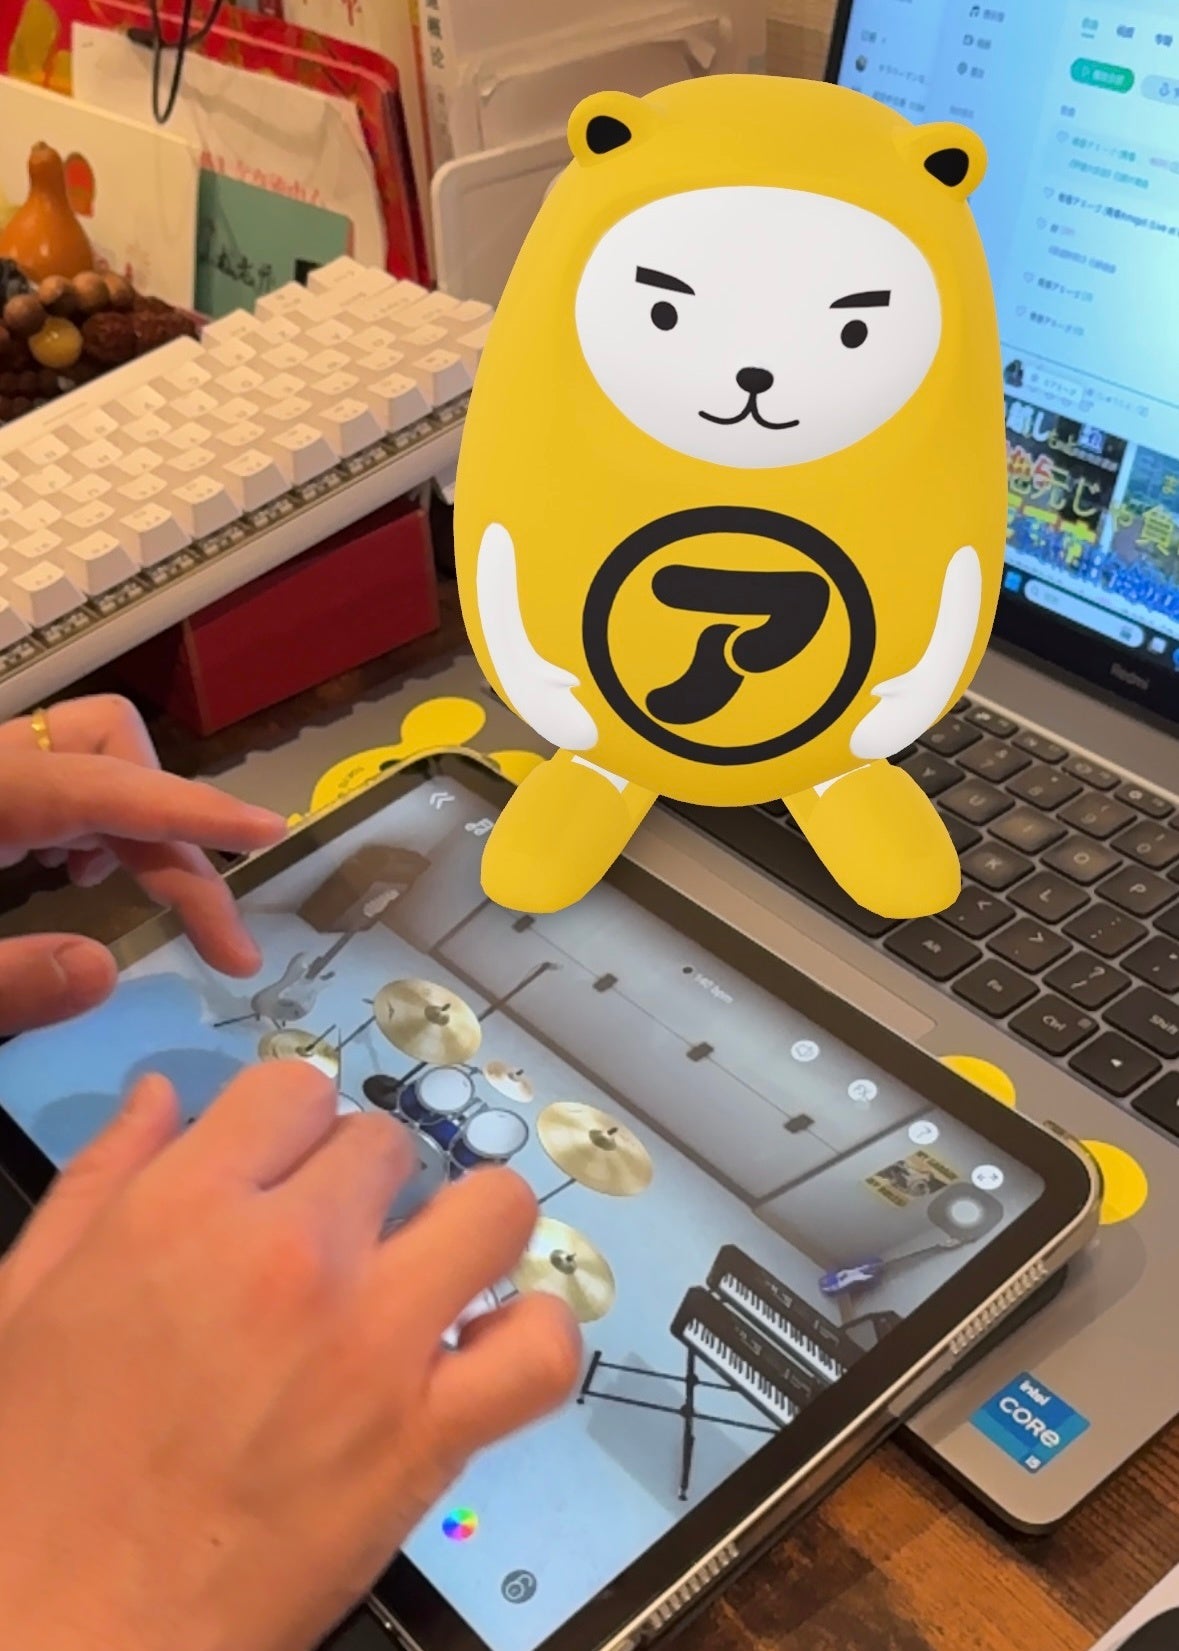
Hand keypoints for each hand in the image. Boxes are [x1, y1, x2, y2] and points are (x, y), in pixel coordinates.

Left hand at [0, 695, 287, 1033]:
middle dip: (169, 826)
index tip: (270, 831)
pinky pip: (60, 774)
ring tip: (108, 886)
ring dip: (129, 820)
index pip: (104, 786)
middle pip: (113, 746)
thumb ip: (2, 981)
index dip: (191, 810)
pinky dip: (88, 821)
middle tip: (209, 932)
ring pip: (93, 754)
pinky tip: (68, 872)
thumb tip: (102, 974)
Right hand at [0, 1062, 577, 1650]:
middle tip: (333, 1249)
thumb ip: (100, 1179)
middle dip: (360, 1186)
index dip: (289, 1129)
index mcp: (186, 1210)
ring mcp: (373, 1342)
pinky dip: (531, 1339)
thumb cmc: (30, 1477)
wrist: (58, 1637)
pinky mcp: (426, 1437)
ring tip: (429, 1275)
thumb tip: (160, 1095)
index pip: (297, 1089)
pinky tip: (485, 1350)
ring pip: (491, 1210)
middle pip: (386, 1144)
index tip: (282, 1174)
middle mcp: (292, 1255)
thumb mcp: (25, 1300)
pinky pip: (539, 1351)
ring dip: (464, 1232)